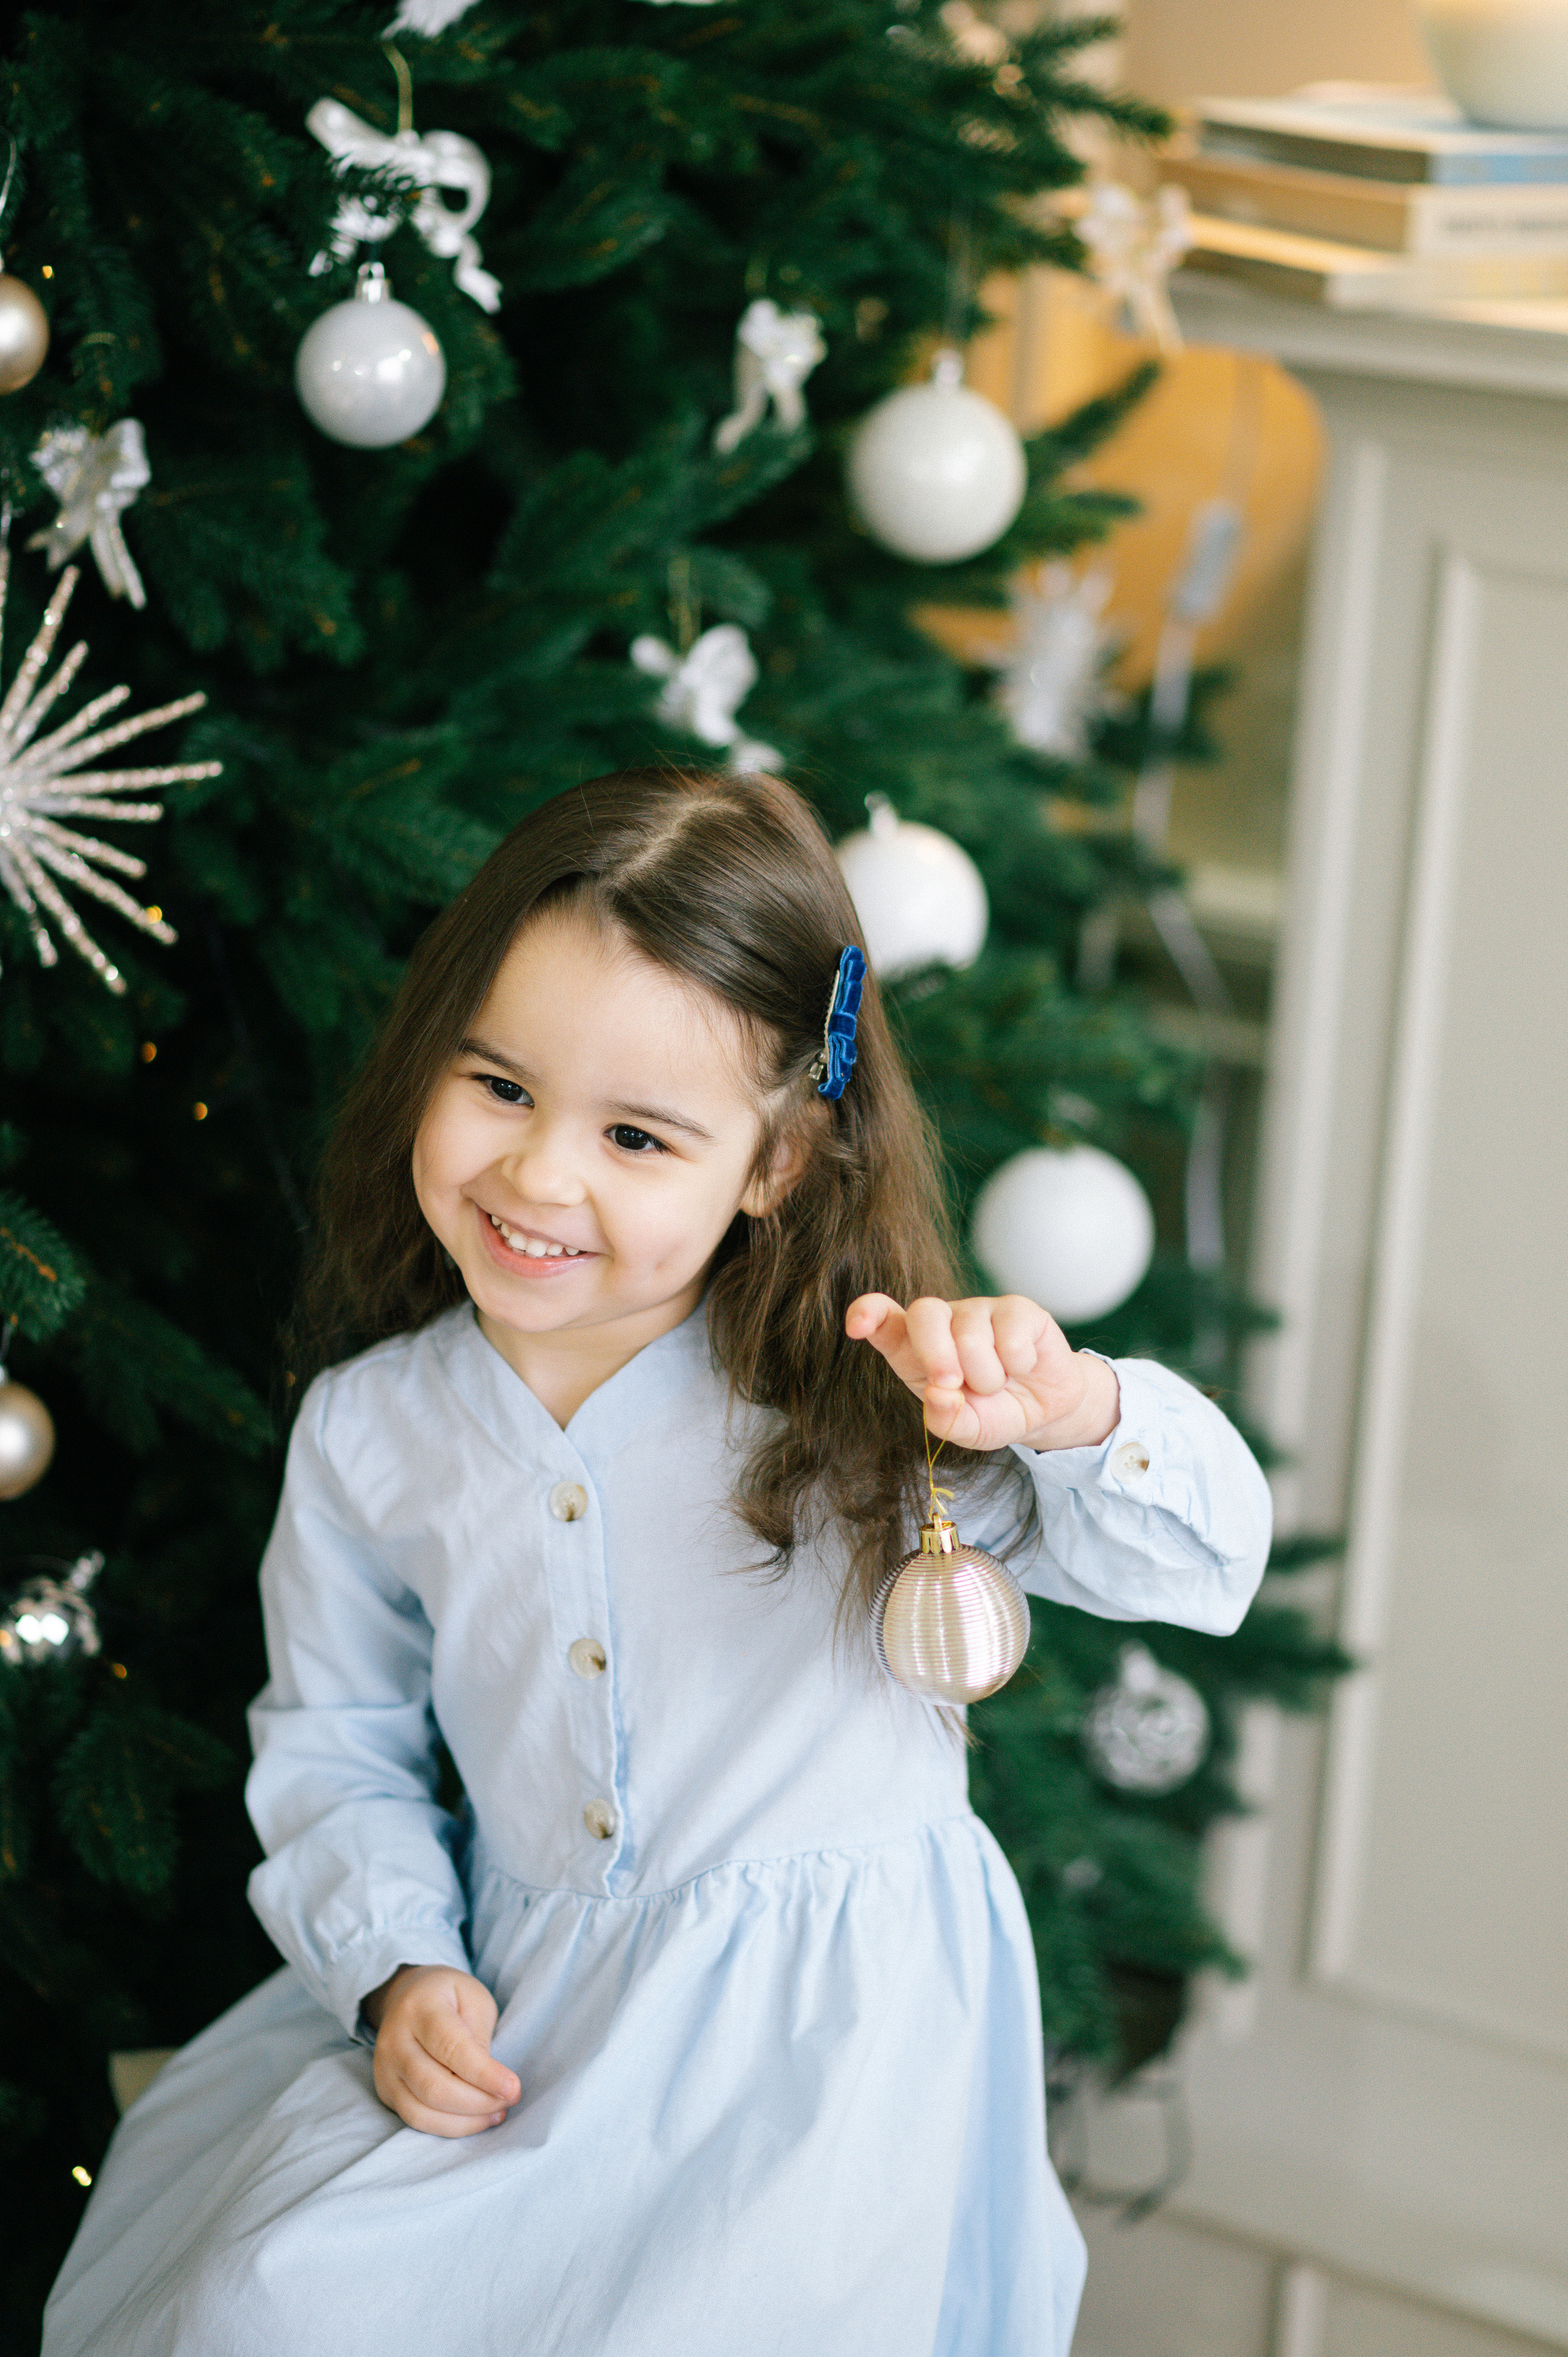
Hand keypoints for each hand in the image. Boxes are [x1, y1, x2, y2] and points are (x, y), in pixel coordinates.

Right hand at [363, 1964, 520, 2137]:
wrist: (407, 1995)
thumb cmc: (450, 1997)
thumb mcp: (474, 1999)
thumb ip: (479, 2038)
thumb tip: (489, 2084)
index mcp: (420, 2007)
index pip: (451, 2048)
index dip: (484, 2074)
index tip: (513, 2088)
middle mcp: (394, 2040)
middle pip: (434, 2087)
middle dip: (479, 2102)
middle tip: (510, 2099)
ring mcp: (385, 2069)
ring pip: (422, 2112)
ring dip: (466, 2121)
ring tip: (497, 2112)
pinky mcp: (385, 2090)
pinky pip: (416, 2121)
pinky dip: (449, 2127)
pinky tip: (475, 2119)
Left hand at [846, 1293, 1119, 1452]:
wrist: (1043, 1409)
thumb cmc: (992, 1412)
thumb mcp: (966, 1430)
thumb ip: (946, 1420)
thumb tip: (939, 1395)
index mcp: (915, 1348)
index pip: (883, 1319)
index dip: (868, 1314)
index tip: (857, 1326)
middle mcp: (944, 1321)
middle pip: (925, 1313)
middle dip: (936, 1353)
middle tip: (953, 1384)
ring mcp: (980, 1310)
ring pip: (971, 1334)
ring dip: (987, 1375)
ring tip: (996, 1383)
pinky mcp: (1018, 1308)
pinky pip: (1011, 1333)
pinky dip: (1018, 1363)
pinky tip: (1021, 1366)